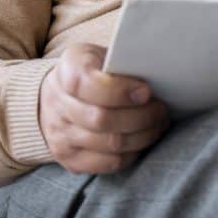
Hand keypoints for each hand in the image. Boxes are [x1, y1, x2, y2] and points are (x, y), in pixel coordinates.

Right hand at [38, 42, 169, 173]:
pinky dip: (132, 153)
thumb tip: (157, 76)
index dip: (120, 91)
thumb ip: (122, 62)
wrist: (56, 97)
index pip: (88, 84)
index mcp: (67, 71)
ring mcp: (60, 136)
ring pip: (109, 144)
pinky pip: (108, 163)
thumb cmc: (91, 72)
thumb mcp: (101, 55)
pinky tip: (143, 140)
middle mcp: (57, 105)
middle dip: (141, 116)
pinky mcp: (70, 160)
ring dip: (143, 136)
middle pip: (102, 119)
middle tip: (162, 110)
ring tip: (158, 124)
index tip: (147, 91)